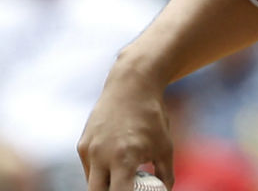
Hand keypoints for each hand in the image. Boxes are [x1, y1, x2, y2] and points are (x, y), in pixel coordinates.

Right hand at [77, 61, 173, 190]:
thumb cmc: (152, 118)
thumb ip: (165, 174)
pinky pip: (89, 168)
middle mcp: (101, 156)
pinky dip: (100, 172)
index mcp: (124, 158)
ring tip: (123, 177)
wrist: (131, 86)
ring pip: (91, 182)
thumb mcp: (166, 147)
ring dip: (105, 185)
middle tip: (127, 188)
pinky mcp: (82, 145)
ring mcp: (89, 150)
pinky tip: (114, 164)